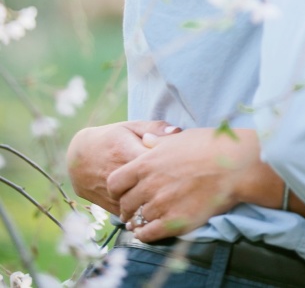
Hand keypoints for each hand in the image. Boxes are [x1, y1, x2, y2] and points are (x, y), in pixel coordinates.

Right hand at [66, 121, 180, 214]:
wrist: (79, 159)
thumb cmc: (111, 139)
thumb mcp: (130, 127)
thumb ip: (154, 129)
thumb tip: (178, 131)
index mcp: (126, 151)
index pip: (153, 162)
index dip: (172, 165)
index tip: (187, 166)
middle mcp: (119, 174)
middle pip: (148, 187)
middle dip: (168, 188)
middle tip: (186, 187)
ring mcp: (113, 193)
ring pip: (139, 204)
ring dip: (157, 204)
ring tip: (175, 200)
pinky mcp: (109, 207)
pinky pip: (130, 215)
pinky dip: (144, 214)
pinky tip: (159, 210)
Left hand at [107, 126, 282, 242]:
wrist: (235, 165)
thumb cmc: (210, 146)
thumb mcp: (179, 139)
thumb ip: (158, 142)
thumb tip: (146, 139)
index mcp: (147, 163)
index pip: (115, 182)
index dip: (118, 189)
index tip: (124, 192)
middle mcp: (150, 185)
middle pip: (125, 203)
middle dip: (129, 206)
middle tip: (135, 208)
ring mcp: (162, 204)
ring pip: (137, 219)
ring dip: (139, 220)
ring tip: (145, 219)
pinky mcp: (175, 222)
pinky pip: (149, 234)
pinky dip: (146, 234)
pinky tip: (150, 231)